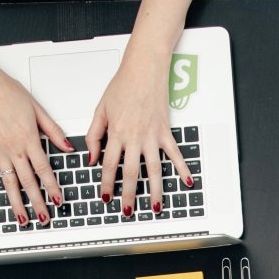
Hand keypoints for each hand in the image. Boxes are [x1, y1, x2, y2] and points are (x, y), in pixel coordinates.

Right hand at [0, 56, 66, 225]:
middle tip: (45, 217)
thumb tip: (67, 147)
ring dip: (16, 204)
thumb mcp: (37, 109)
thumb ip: (53, 131)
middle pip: (28, 182)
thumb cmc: (7, 92)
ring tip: (23, 219)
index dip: (52, 187)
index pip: (43, 169)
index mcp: (28, 138)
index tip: (58, 200)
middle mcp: (13, 149)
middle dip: (38, 202)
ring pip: (9, 184)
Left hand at [86, 40, 192, 220]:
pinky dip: (182, 169)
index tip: (105, 196)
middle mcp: (135, 137)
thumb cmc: (123, 85)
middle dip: (129, 195)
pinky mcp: (165, 131)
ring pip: (154, 169)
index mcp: (117, 132)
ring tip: (155, 206)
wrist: (144, 68)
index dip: (106, 183)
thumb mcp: (101, 109)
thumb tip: (92, 157)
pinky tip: (186, 182)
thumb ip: (94, 135)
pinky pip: (175, 154)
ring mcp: (152, 136)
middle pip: (131, 173)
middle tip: (128, 210)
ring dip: (155, 190)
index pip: (108, 164)